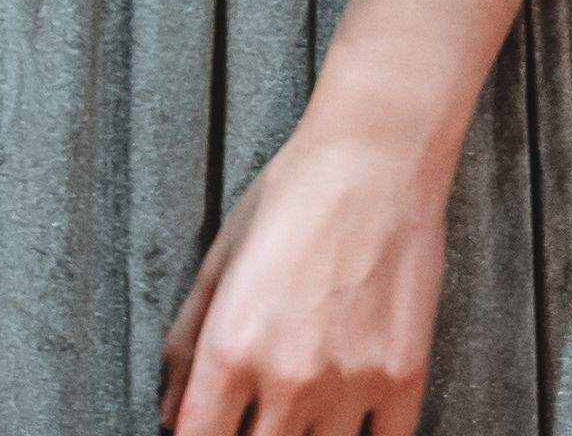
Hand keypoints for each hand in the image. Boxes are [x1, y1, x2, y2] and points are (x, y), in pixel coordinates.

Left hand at [161, 118, 446, 435]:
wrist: (374, 162)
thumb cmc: (291, 199)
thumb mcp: (217, 262)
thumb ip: (185, 345)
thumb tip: (168, 412)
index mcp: (231, 347)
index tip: (200, 433)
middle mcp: (289, 376)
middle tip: (252, 415)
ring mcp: (351, 384)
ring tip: (295, 412)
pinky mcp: (403, 379)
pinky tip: (343, 422)